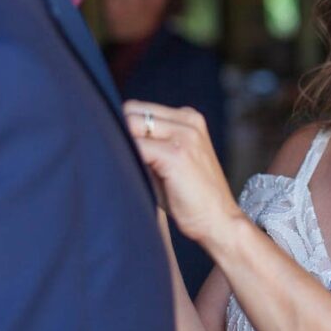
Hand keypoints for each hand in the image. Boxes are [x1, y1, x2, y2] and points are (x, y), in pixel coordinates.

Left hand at [124, 100, 243, 249]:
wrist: (219, 222)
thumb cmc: (190, 197)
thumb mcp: (171, 160)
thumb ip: (149, 144)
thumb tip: (110, 135)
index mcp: (188, 118)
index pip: (139, 108)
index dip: (123, 128)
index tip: (115, 148)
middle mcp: (188, 120)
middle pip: (132, 111)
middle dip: (120, 133)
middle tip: (116, 159)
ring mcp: (184, 135)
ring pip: (132, 125)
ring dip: (122, 145)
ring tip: (124, 168)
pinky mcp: (176, 154)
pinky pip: (137, 147)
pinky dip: (127, 159)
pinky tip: (130, 176)